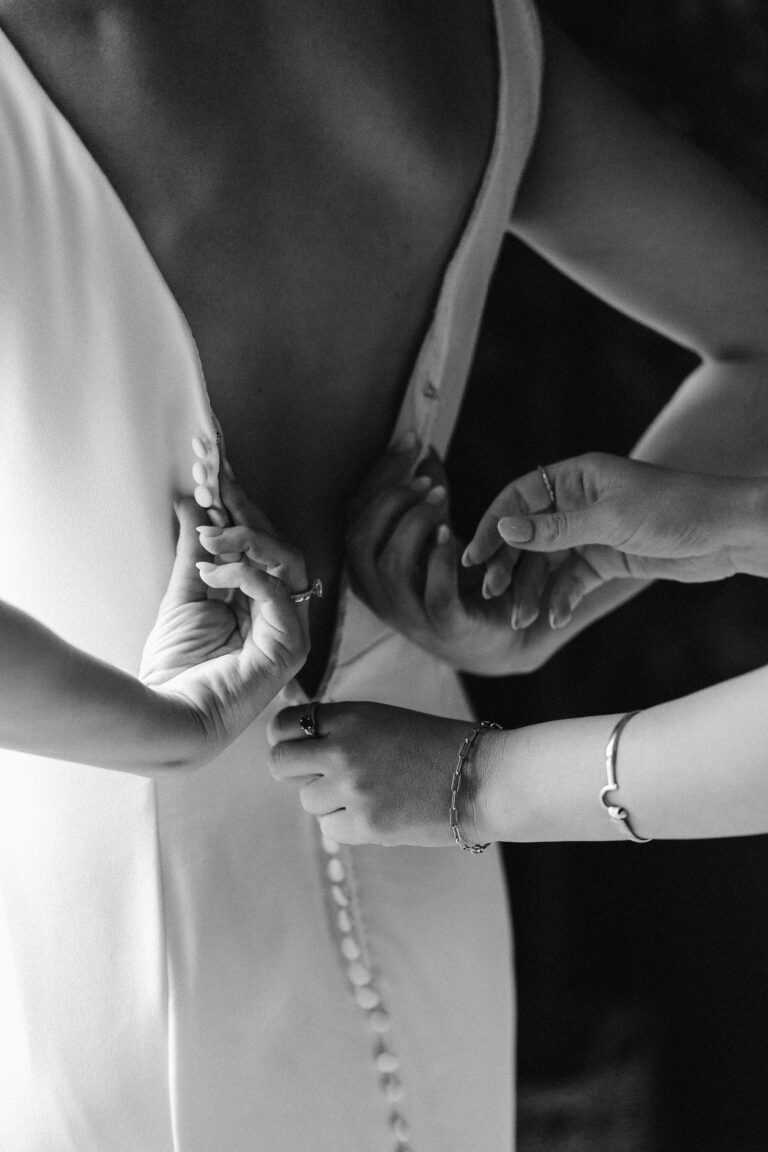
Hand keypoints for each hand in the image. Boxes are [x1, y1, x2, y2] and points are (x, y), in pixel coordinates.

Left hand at [140, 479, 309, 765]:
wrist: (171, 716)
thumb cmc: (177, 668)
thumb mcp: (185, 594)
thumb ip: (194, 551)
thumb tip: (190, 504)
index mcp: (260, 602)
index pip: (262, 546)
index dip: (241, 510)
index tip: (215, 474)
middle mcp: (282, 612)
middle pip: (280, 547)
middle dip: (246, 513)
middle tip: (214, 487)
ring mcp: (290, 629)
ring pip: (288, 561)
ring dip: (247, 540)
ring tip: (207, 540)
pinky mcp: (290, 645)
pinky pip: (277, 591)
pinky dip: (245, 573)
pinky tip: (212, 570)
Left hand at [268, 701, 495, 846]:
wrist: (480, 778)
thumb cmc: (438, 745)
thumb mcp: (385, 719)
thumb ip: (342, 727)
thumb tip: (299, 738)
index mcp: (350, 717)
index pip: (284, 724)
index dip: (285, 737)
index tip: (297, 744)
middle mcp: (343, 750)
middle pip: (280, 764)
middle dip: (295, 770)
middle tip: (320, 773)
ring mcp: (352, 790)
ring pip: (307, 799)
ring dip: (327, 798)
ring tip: (364, 792)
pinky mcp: (365, 825)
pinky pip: (329, 827)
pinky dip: (344, 823)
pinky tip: (373, 812)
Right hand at [345, 436, 546, 672]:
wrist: (495, 639)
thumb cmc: (457, 581)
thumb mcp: (434, 535)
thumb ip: (426, 497)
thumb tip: (421, 446)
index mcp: (365, 567)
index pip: (354, 514)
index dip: (379, 474)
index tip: (410, 440)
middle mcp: (377, 593)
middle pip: (359, 538)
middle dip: (390, 499)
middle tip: (426, 479)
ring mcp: (408, 615)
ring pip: (390, 565)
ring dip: (415, 523)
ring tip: (441, 500)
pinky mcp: (445, 628)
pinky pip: (435, 594)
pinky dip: (442, 559)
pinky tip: (453, 535)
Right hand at [465, 453, 767, 627]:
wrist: (727, 533)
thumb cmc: (673, 509)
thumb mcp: (608, 520)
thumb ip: (555, 529)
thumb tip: (504, 530)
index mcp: (575, 477)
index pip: (518, 498)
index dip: (493, 526)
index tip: (472, 557)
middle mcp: (577, 502)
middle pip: (528, 535)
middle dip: (509, 565)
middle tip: (491, 593)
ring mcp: (591, 532)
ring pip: (548, 563)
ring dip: (533, 590)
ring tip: (522, 619)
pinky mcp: (607, 559)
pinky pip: (572, 581)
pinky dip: (562, 599)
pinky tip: (556, 618)